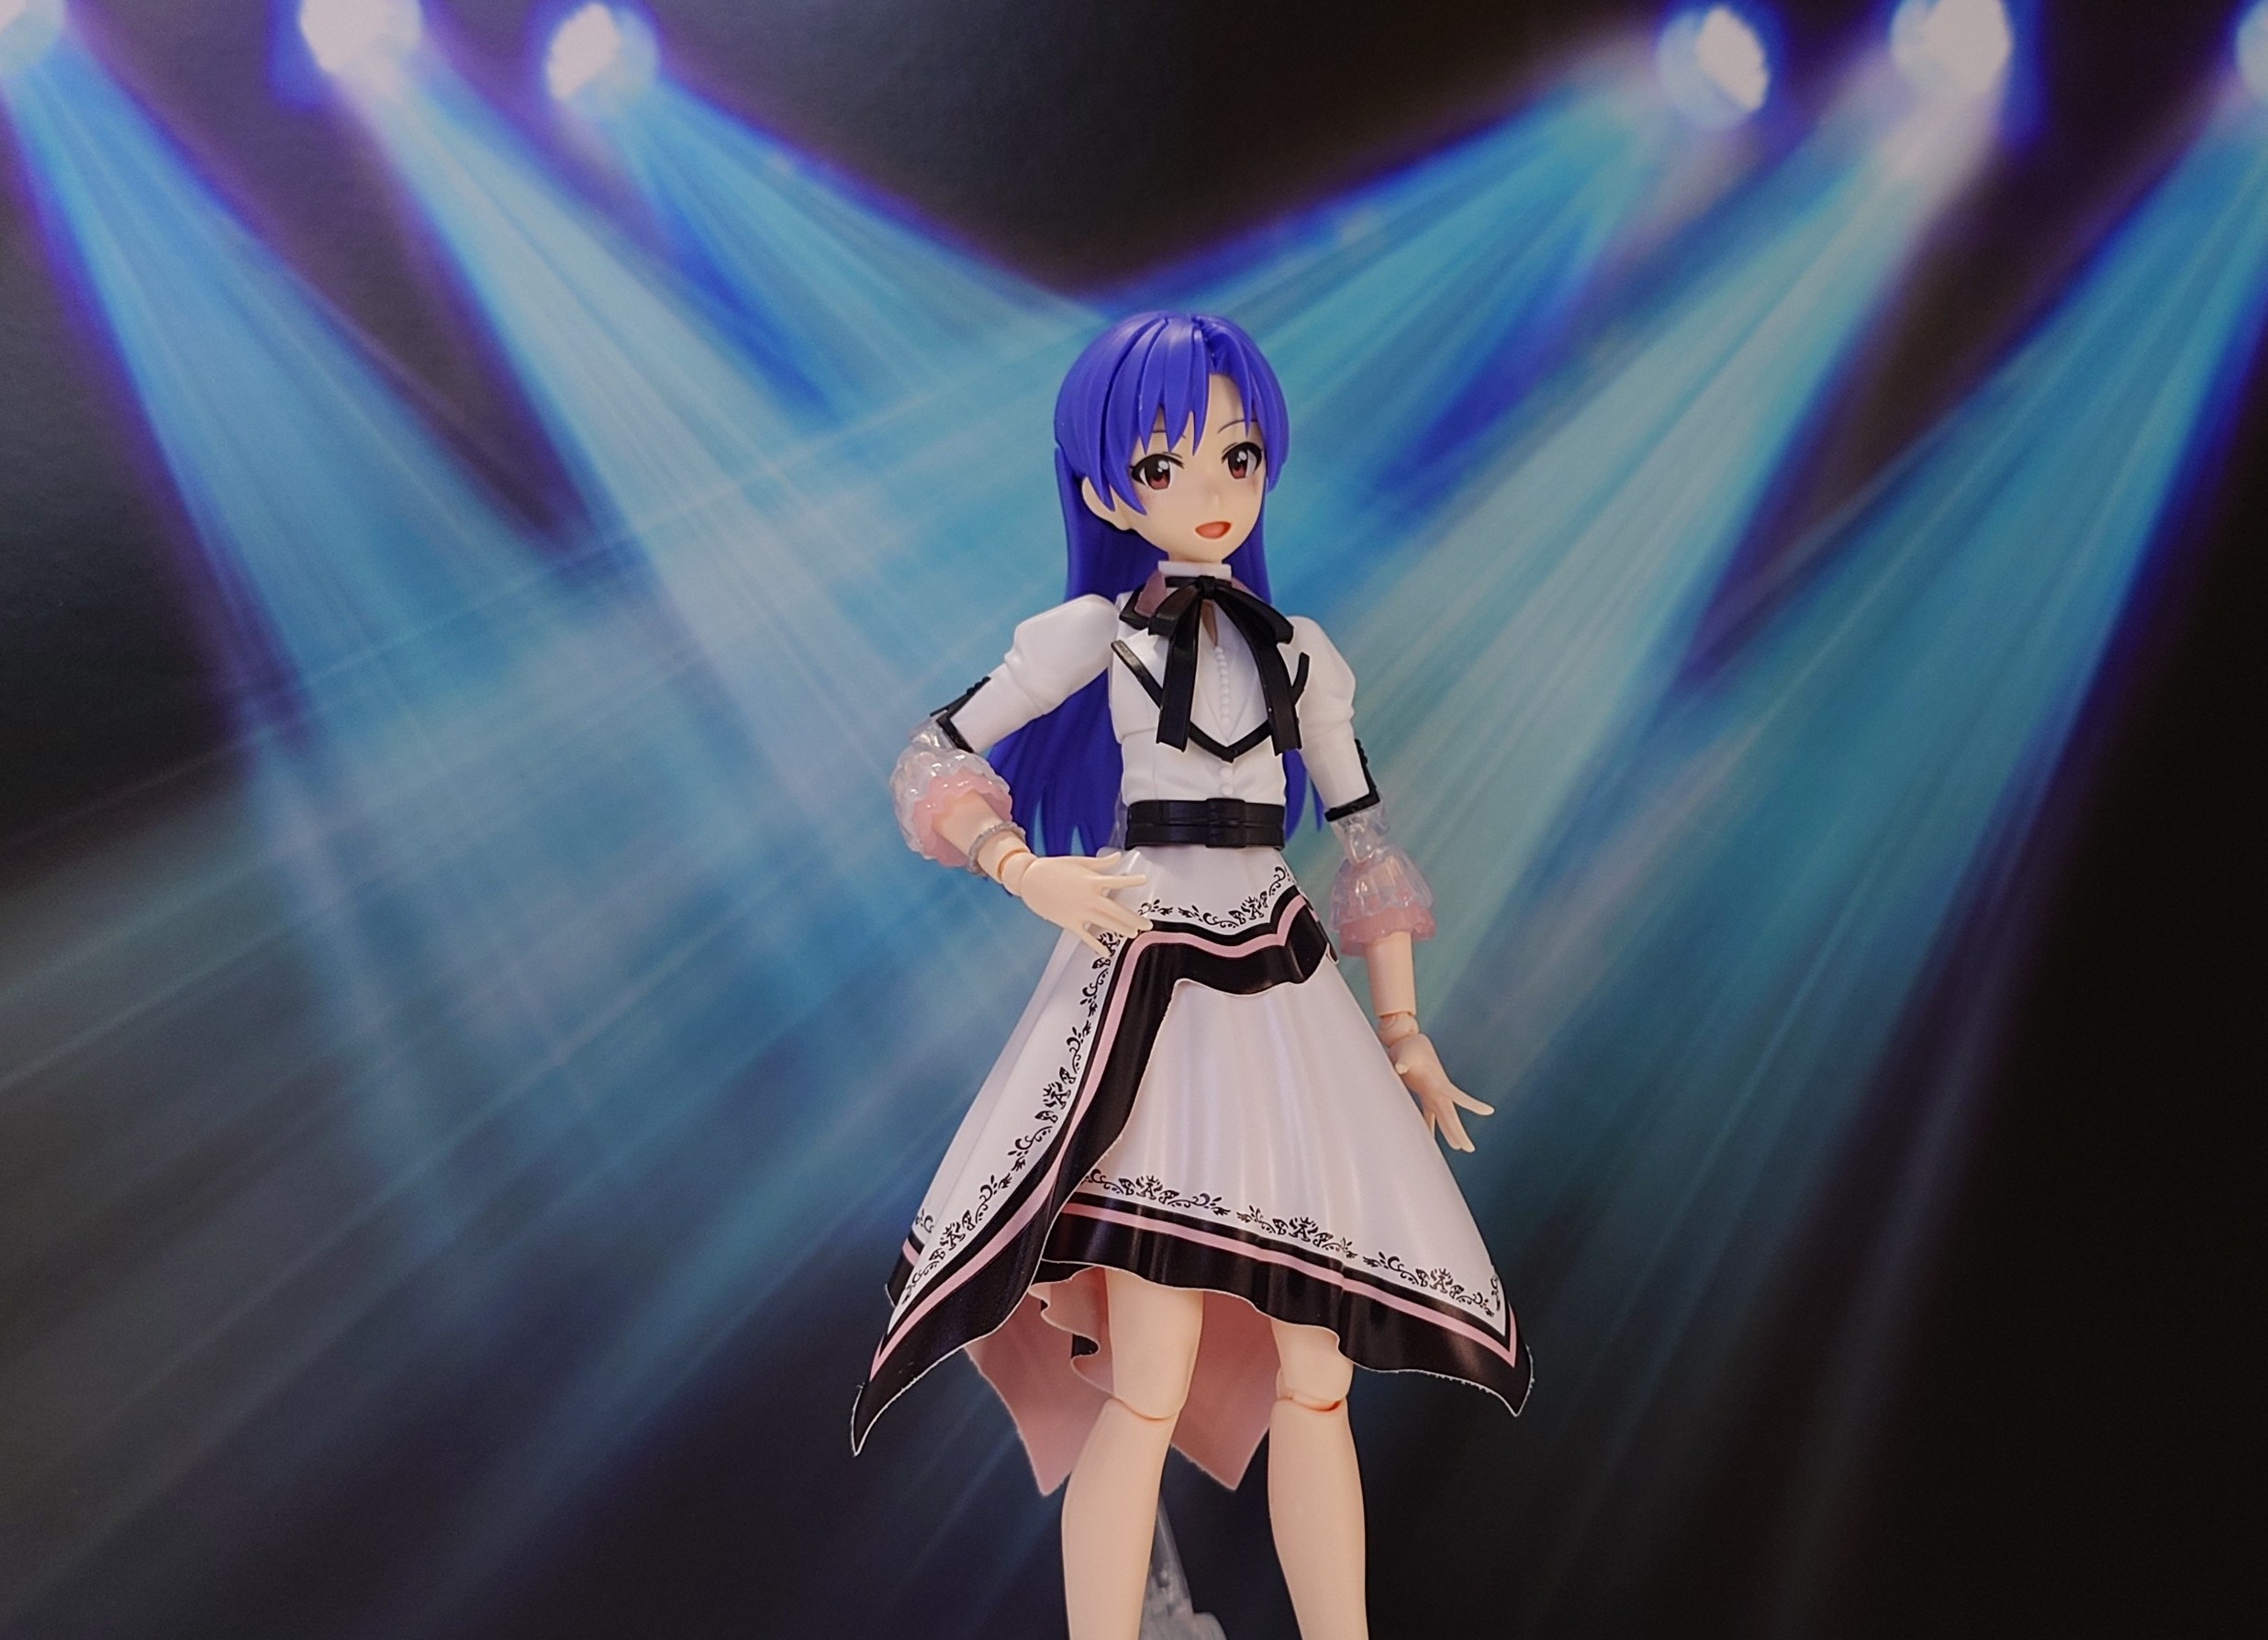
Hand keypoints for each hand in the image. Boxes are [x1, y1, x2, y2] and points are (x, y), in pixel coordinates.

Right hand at [1007, 850, 1149, 957]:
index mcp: (1091, 881)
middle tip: (1147, 924)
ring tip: (1134, 934)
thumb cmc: (1052, 868)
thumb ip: (1100, 863)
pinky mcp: (1070, 923)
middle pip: (1117, 911)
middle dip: (1134, 918)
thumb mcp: (1078, 862)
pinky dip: (1096, 945)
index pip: (1117, 882)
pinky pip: (1086, 936)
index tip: (1145, 880)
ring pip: (1106, 924)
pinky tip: (1106, 952)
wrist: (1029, 880)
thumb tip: (1117, 857)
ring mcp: (1080, 912)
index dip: (1132, 881)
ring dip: (1121, 929)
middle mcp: (1088, 898)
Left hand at [1381, 1025, 1493, 1152]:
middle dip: (1459, 1132)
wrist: (1408, 1042)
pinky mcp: (1424, 1095)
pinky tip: (1427, 1140)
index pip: (1458, 1097)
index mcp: (1438, 1083)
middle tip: (1469, 1149)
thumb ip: (1403, 1062)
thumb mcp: (1406, 1054)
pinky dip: (1428, 1126)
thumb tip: (1399, 1068)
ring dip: (1449, 1133)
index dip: (1473, 1105)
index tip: (1489, 1111)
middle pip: (1451, 1116)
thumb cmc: (1409, 1047)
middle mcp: (1438, 1091)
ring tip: (1459, 1148)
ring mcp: (1432, 1094)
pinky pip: (1428, 1115)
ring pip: (1443, 1118)